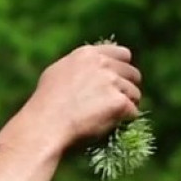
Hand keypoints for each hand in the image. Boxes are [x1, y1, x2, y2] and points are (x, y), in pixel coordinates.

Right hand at [11, 43, 142, 149]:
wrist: (45, 125)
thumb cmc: (45, 106)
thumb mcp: (57, 74)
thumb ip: (78, 68)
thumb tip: (92, 69)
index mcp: (87, 55)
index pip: (123, 54)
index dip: (123, 70)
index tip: (119, 82)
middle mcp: (102, 64)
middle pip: (133, 74)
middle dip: (128, 89)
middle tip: (118, 105)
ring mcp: (112, 82)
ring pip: (135, 94)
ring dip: (127, 106)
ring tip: (111, 119)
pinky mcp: (119, 102)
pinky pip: (132, 112)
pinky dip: (124, 121)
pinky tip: (109, 126)